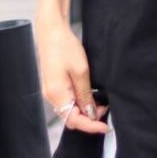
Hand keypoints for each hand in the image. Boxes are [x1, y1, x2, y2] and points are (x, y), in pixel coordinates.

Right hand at [34, 19, 110, 133]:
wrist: (51, 30)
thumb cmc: (64, 47)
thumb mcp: (81, 71)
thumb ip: (85, 95)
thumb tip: (91, 113)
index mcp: (57, 95)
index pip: (74, 121)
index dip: (91, 126)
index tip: (105, 126)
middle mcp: (51, 96)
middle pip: (70, 118)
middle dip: (89, 119)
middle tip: (106, 111)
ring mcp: (50, 91)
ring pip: (69, 110)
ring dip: (85, 111)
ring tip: (101, 104)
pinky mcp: (53, 85)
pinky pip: (66, 101)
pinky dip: (78, 103)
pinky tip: (89, 97)